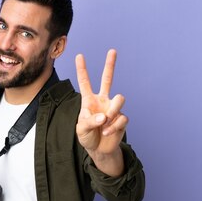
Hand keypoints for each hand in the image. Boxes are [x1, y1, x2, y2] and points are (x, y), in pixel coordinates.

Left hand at [75, 49, 126, 176]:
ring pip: (120, 98)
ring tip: (105, 122)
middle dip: (110, 65)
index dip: (82, 70)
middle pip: (108, 79)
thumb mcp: (81, 129)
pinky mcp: (122, 118)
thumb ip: (89, 121)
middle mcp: (102, 101)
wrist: (99, 149)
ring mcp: (113, 108)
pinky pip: (121, 117)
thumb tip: (103, 116)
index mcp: (89, 101)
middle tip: (112, 51)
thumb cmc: (87, 136)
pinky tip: (108, 132)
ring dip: (113, 111)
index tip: (79, 55)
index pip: (85, 82)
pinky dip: (113, 126)